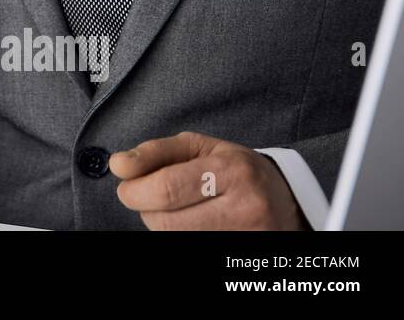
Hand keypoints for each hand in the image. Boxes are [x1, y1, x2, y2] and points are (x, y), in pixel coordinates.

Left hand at [110, 131, 306, 229]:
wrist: (285, 202)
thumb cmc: (233, 169)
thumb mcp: (197, 147)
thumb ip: (154, 152)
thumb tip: (118, 165)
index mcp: (231, 171)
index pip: (166, 189)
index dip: (135, 190)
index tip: (127, 184)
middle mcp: (244, 207)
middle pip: (165, 221)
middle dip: (145, 207)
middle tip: (151, 195)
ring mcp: (245, 237)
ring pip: (173, 237)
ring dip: (162, 222)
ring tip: (179, 207)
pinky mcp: (239, 255)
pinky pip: (189, 246)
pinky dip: (180, 233)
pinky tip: (194, 221)